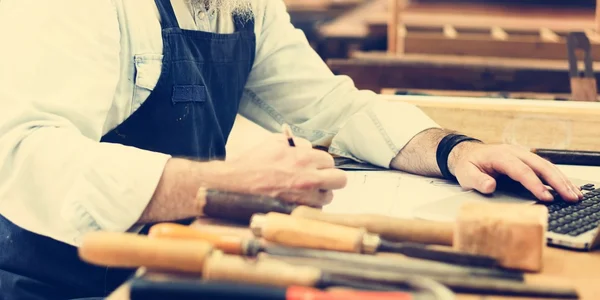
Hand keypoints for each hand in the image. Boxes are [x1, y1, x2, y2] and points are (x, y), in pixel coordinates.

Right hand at [217, 134, 346, 206]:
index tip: (314, 166)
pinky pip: (314, 210)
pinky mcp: (297, 211)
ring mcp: (304, 197)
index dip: (322, 164)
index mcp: (305, 158)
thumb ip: (297, 143)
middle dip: (331, 179)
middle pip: (340, 180)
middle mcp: (309, 178)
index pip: (330, 161)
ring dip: (320, 194)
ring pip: (328, 197)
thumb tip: (310, 148)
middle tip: (320, 179)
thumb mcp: (275, 142)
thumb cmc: (253, 162)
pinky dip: (309, 206)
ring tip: (305, 191)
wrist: (235, 183)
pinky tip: (296, 200)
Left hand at [448, 142, 583, 201]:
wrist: (468, 154)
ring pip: (546, 165)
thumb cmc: (468, 165)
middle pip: (540, 165)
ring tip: (575, 195)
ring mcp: (522, 155)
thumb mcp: (466, 174)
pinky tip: (567, 188)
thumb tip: (489, 186)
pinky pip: (545, 167)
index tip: (546, 197)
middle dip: (557, 182)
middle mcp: (515, 152)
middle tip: (570, 197)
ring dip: (562, 180)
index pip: (521, 170)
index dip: (535, 184)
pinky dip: (558, 177)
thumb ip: (477, 180)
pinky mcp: (527, 160)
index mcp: (500, 156)